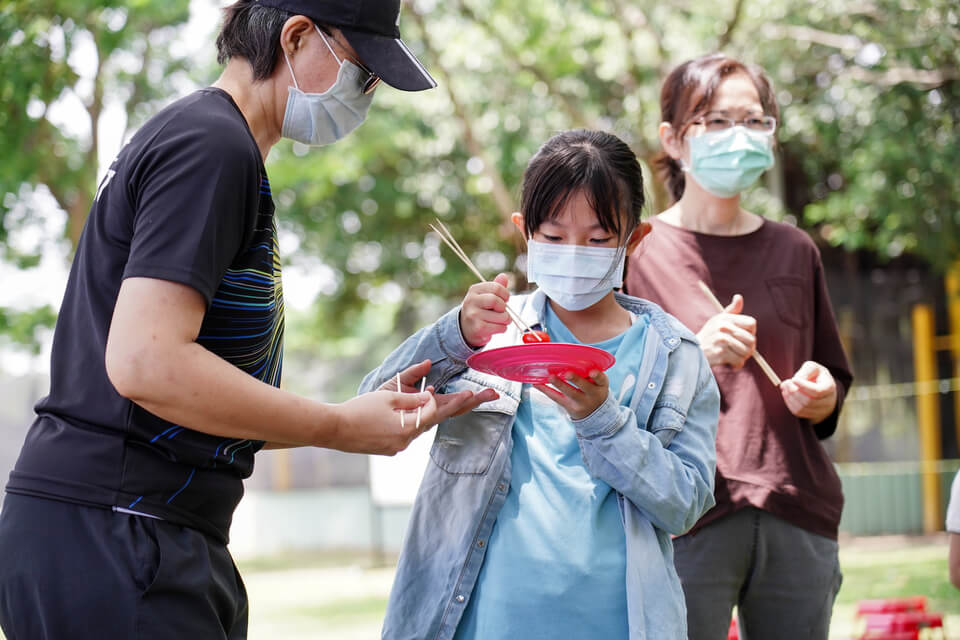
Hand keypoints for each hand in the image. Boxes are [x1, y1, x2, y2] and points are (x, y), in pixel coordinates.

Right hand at [336, 359, 498, 454]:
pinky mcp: (389, 448)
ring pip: (421, 426)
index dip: (457, 402)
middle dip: (458, 407)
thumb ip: (413, 396)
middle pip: (435, 420)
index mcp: (409, 427)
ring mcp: (397, 446)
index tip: (474, 394)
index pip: (439, 412)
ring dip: (434, 413)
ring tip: (458, 400)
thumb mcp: (389, 396)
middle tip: (483, 397)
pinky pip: (408, 432)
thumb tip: (433, 394)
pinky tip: (419, 411)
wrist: (333, 430)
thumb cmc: (359, 409)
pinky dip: (415, 420)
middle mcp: (407, 440)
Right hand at [459, 273, 511, 347]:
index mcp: (474, 290)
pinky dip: (503, 328)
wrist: (466, 328)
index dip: (505, 294)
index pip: (496, 287)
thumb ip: (496, 287)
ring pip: (502, 316)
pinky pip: (500, 327)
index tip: (505, 299)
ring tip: (499, 320)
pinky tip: (495, 327)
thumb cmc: (480, 309)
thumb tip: (504, 276)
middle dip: (504, 307)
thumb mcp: (485, 296)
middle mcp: (471, 301)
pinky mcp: (478, 328)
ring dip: (506, 320)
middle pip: (496, 301)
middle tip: (501, 311)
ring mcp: (473, 315)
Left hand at [534, 370, 609, 420]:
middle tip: (567, 373)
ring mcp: (581, 402)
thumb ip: (589, 372)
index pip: (601, 379)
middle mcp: (593, 395)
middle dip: (576, 379)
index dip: (597, 375)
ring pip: (569, 393)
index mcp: (601, 385)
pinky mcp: (570, 407)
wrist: (594, 413)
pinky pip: (556, 398)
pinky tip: (537, 383)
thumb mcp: (598, 382)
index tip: (592, 372)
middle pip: (584, 386)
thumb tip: (569, 355)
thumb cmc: (593, 389)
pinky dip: (546, 390)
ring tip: (550, 377)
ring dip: (559, 384)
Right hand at [697, 294, 756, 368]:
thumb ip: (732, 310)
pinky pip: (739, 360)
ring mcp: (722, 340)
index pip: (751, 323)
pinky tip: (730, 363)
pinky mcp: (720, 353)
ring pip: (746, 351)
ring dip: (743, 357)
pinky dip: (737, 364)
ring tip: (735, 357)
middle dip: (750, 348)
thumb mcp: (718, 320)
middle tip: (742, 351)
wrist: (691, 352)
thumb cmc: (708, 336)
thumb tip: (739, 297)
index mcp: (725, 318)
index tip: (743, 337)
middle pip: (751, 339)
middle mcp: (723, 327)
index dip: (751, 332)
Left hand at [780, 361, 837, 423]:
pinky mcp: (810, 415)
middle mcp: (827, 401)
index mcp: (830, 388)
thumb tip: (795, 381)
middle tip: (785, 383)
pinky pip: (797, 412)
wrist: (820, 387)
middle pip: (808, 401)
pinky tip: (786, 394)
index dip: (804, 386)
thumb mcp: (813, 368)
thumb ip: (805, 371)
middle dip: (794, 392)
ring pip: (802, 408)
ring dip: (789, 397)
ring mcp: (820, 411)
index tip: (793, 379)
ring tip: (785, 386)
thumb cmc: (815, 375)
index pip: (818, 391)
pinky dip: (789, 403)